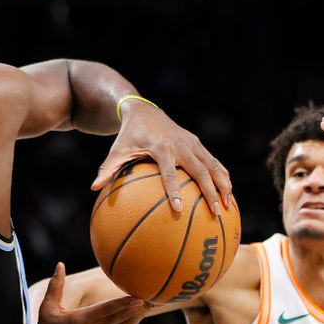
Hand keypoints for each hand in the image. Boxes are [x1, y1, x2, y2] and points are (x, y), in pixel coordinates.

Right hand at [0, 263, 147, 323]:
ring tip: (154, 303)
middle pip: (122, 318)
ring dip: (140, 315)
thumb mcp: (47, 309)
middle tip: (155, 296)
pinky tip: (140, 316)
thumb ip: (55, 286)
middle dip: (139, 307)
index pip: (106, 310)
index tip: (138, 297)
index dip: (123, 304)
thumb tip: (60, 264)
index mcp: (81, 321)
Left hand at [92, 102, 232, 214]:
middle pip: (200, 171)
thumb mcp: (116, 151)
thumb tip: (93, 188)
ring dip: (223, 185)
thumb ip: (107, 169)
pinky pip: (214, 162)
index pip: (169, 173)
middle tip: (216, 211)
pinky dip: (223, 176)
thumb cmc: (128, 136)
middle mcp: (181, 145)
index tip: (179, 209)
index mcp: (161, 148)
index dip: (174, 190)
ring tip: (230, 206)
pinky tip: (229, 192)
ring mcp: (192, 143)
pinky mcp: (198, 144)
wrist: (145, 111)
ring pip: (213, 166)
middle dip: (210, 191)